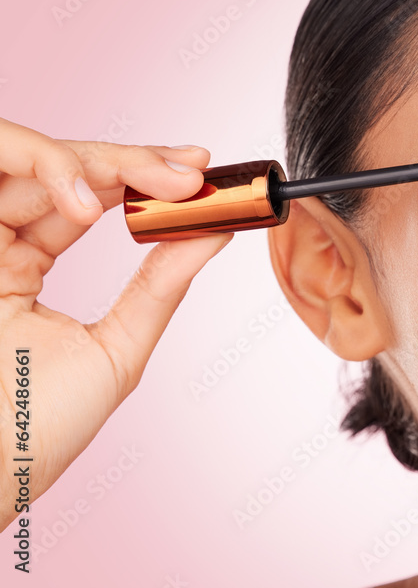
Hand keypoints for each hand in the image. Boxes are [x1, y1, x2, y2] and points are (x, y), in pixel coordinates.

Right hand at [0, 117, 232, 529]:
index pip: (88, 199)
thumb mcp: (115, 349)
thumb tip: (215, 234)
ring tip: (154, 182)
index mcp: (27, 267)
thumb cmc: (38, 430)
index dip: (144, 177)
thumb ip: (159, 287)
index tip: (201, 170)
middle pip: (66, 172)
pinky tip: (88, 200)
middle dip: (135, 162)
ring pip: (36, 163)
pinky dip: (47, 168)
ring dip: (100, 162)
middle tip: (190, 169)